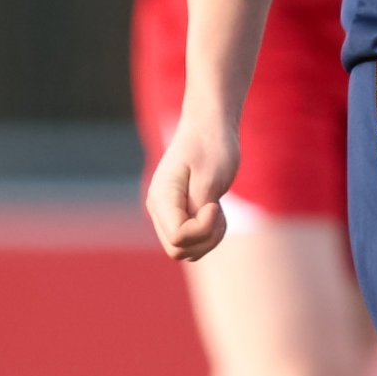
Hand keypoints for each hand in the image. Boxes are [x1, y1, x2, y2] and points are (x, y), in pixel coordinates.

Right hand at [144, 107, 238, 261]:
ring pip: (186, 249)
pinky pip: (192, 239)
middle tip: (218, 210)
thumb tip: (187, 237)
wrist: (209, 125)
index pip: (179, 239)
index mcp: (162, 199)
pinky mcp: (178, 212)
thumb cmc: (212, 146)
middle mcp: (158, 209)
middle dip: (206, 238)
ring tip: (218, 208)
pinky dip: (209, 232)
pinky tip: (216, 209)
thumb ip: (198, 211)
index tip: (215, 205)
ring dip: (210, 237)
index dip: (203, 230)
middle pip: (179, 250)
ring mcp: (166, 212)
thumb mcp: (210, 179)